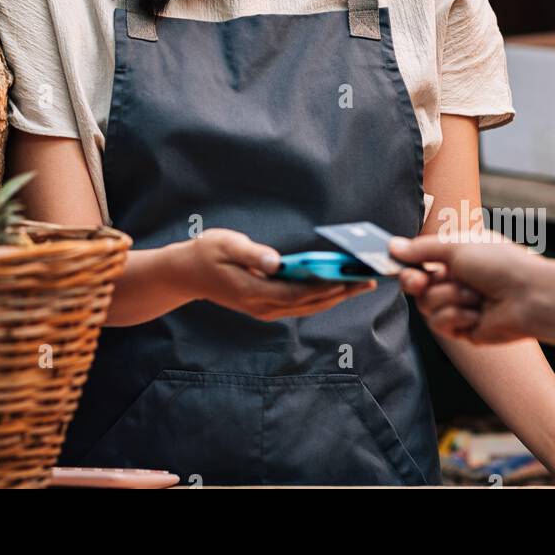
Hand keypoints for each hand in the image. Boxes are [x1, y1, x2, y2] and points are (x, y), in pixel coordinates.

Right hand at [178, 228, 376, 319]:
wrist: (186, 274)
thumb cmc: (206, 253)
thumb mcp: (225, 244)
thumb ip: (252, 253)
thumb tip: (276, 261)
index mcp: (253, 291)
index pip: (295, 293)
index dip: (323, 287)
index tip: (348, 278)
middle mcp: (262, 306)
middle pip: (308, 304)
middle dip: (340, 293)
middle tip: (368, 282)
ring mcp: (264, 309)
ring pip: (306, 308)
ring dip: (335, 297)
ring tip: (360, 285)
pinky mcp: (265, 306)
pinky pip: (299, 305)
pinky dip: (320, 296)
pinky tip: (337, 286)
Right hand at [389, 233, 540, 344]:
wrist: (530, 296)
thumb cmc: (500, 264)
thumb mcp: (456, 246)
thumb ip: (421, 249)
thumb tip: (392, 246)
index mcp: (456, 258)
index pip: (419, 263)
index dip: (406, 266)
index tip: (396, 265)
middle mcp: (456, 281)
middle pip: (416, 287)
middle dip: (417, 283)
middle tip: (422, 281)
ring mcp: (459, 306)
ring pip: (426, 305)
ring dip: (449, 297)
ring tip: (474, 295)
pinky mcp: (463, 330)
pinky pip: (440, 324)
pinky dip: (456, 316)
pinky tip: (476, 313)